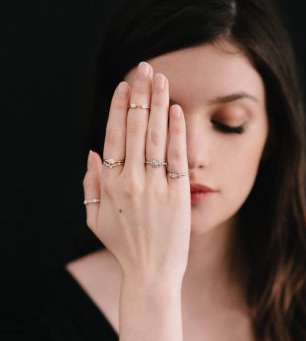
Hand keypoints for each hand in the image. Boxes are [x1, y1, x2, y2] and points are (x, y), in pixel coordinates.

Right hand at [83, 62, 190, 287]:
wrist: (151, 273)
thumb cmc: (123, 246)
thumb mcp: (95, 219)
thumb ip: (91, 185)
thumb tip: (93, 153)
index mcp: (110, 184)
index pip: (114, 136)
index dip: (118, 108)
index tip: (124, 85)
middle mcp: (132, 181)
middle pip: (136, 128)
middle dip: (140, 94)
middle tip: (145, 68)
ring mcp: (156, 186)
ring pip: (157, 136)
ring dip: (158, 104)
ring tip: (160, 79)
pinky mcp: (179, 194)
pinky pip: (178, 156)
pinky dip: (177, 131)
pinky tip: (176, 110)